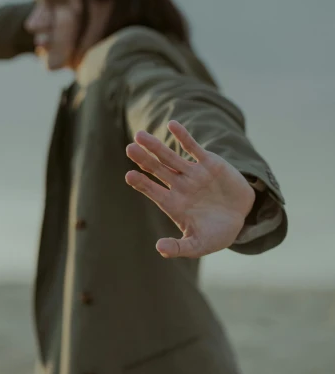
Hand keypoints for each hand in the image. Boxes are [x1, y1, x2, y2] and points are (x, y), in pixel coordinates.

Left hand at [125, 121, 255, 258]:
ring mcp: (192, 173)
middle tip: (129, 148)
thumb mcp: (199, 244)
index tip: (129, 176)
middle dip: (144, 159)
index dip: (142, 183)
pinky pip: (193, 148)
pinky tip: (172, 125)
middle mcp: (179, 186)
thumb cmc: (217, 232)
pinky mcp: (208, 163)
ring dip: (156, 146)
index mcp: (173, 204)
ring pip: (170, 157)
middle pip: (157, 170)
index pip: (153, 191)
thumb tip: (159, 248)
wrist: (243, 216)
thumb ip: (179, 247)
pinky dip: (183, 137)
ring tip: (140, 136)